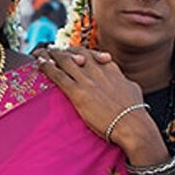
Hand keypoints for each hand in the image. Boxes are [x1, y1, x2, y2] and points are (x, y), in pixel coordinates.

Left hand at [36, 47, 167, 164]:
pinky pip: (59, 76)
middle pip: (76, 54)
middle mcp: (97, 70)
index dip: (79, 52)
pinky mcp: (78, 93)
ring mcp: (87, 81)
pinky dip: (47, 68)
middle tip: (52, 50)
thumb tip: (123, 82)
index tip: (72, 52)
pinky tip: (39, 63)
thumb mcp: (132, 89)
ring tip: (40, 52)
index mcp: (110, 69)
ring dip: (50, 55)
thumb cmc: (135, 112)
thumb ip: (123, 82)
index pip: (92, 55)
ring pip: (65, 61)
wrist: (132, 124)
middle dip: (63, 51)